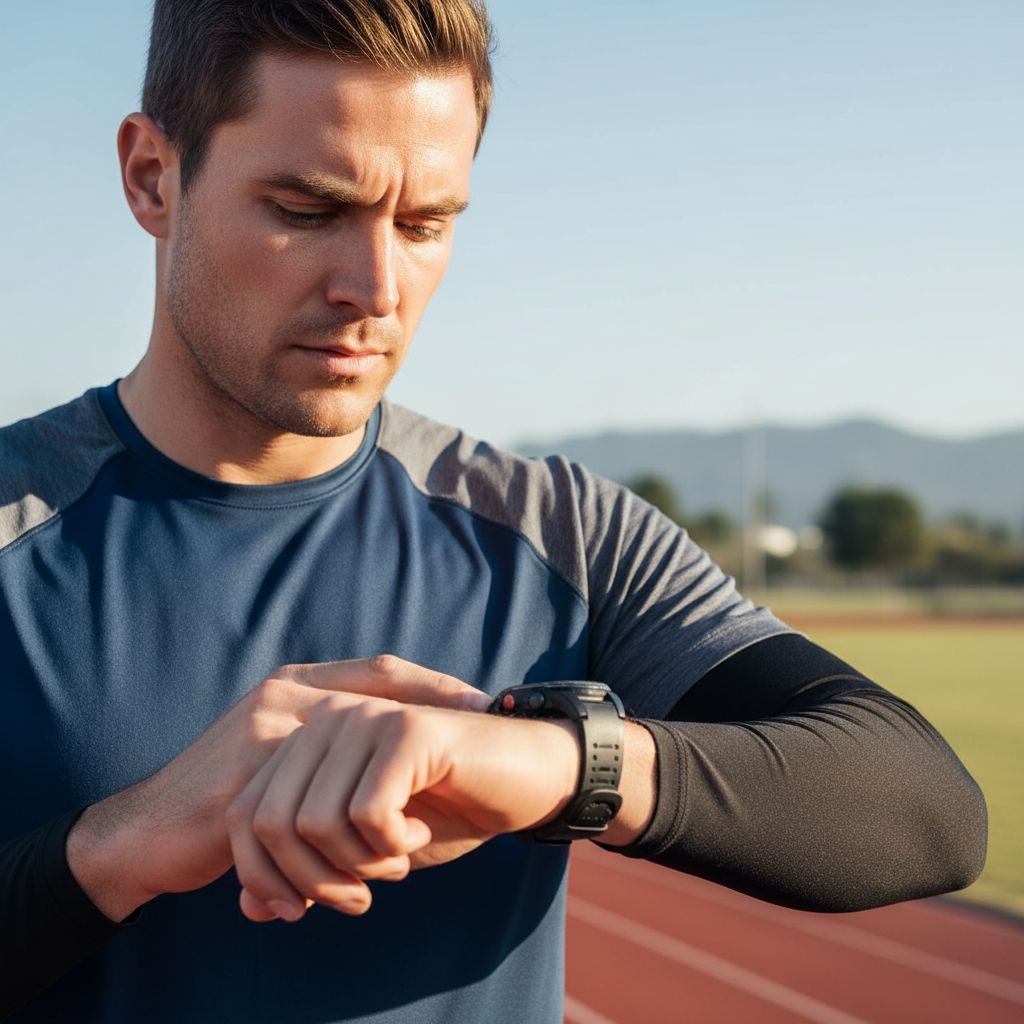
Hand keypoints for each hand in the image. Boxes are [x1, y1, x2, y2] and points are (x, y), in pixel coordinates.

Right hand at [66, 656, 489, 921]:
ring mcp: (262, 741)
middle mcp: (284, 701)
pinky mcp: (241, 792)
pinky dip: (335, 862)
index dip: (434, 682)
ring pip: (350, 772)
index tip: (483, 699)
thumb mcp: (286, 748)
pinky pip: (308, 825)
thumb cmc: (227, 787)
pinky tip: (349, 888)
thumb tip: (403, 744)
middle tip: (482, 740)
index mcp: (298, 688)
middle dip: (435, 721)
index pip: (381, 670)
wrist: (146, 828)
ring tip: (403, 865)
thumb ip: (333, 739)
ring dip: (380, 823)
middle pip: (379, 700)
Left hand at [226, 691, 580, 922]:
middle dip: (314, 880)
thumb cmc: (443, 811)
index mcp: (307, 737)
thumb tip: (248, 911)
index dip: (263, 876)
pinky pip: (369, 814)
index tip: (301, 911)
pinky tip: (418, 831)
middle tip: (360, 895)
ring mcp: (367, 718)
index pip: (245, 813)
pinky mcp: (407, 730)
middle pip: (272, 822)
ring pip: (316, 823)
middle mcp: (328, 717)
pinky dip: (393, 846)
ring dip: (358, 866)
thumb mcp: (363, 852)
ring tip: (395, 858)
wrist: (524, 777)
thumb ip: (306, 871)